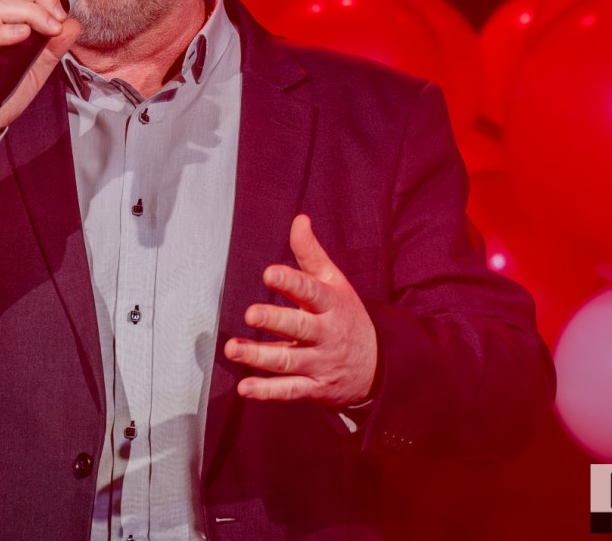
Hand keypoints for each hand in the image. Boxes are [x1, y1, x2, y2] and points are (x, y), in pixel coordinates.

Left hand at [224, 214, 379, 406]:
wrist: (378, 367)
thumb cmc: (346, 316)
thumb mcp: (335, 283)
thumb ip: (311, 254)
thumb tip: (299, 220)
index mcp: (331, 304)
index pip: (311, 292)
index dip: (291, 282)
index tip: (270, 274)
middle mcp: (326, 334)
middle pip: (300, 327)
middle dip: (275, 321)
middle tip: (251, 314)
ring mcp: (320, 363)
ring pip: (289, 361)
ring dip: (259, 357)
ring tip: (233, 349)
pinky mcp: (314, 388)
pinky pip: (290, 391)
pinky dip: (267, 392)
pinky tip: (245, 388)